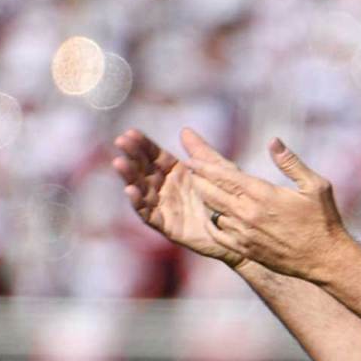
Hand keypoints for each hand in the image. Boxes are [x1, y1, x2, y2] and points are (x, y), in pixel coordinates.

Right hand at [111, 128, 245, 267]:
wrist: (239, 229)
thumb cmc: (228, 198)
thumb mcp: (217, 171)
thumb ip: (201, 153)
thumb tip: (185, 131)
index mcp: (176, 173)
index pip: (154, 156)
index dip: (143, 145)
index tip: (131, 133)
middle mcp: (166, 189)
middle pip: (143, 170)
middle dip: (131, 156)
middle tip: (120, 142)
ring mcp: (164, 207)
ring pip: (141, 190)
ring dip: (129, 177)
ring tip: (120, 163)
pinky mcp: (167, 226)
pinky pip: (148, 215)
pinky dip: (138, 203)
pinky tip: (130, 190)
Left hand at [182, 132, 350, 282]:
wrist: (325, 259)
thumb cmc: (323, 220)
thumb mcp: (315, 186)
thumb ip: (291, 162)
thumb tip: (273, 141)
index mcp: (263, 195)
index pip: (224, 176)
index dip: (204, 167)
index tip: (190, 159)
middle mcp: (249, 214)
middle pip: (211, 193)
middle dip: (198, 180)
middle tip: (189, 170)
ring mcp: (245, 234)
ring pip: (214, 213)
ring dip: (205, 201)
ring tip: (200, 189)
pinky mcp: (246, 249)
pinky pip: (219, 234)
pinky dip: (212, 223)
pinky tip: (213, 217)